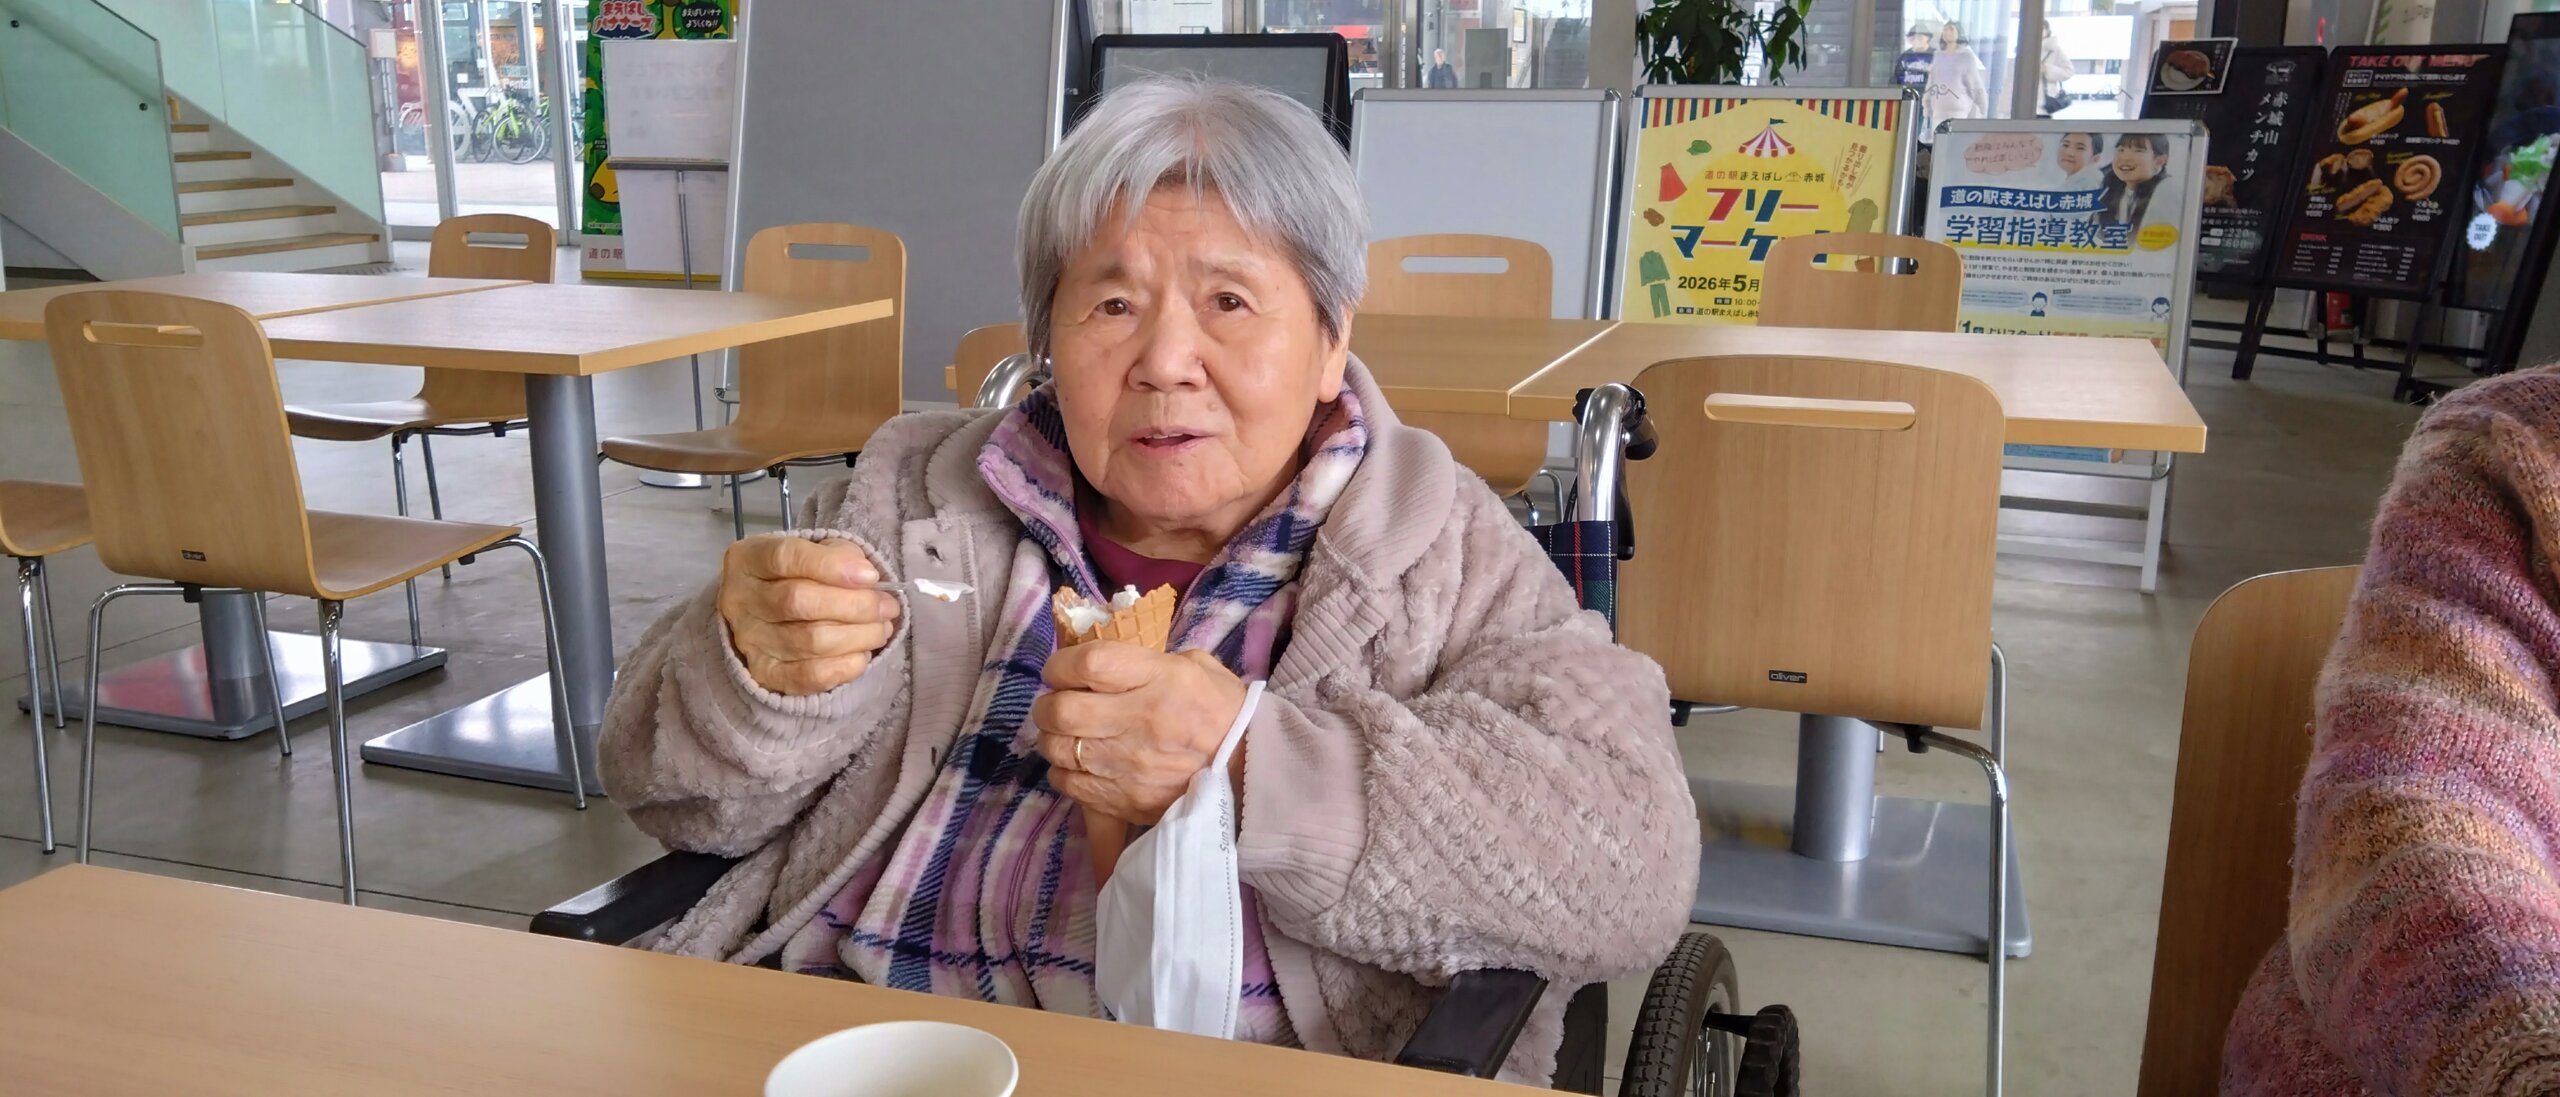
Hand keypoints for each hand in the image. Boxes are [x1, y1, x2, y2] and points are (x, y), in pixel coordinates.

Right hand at [717, 536, 899, 695]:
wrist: (769, 616)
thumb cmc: (799, 576)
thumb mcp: (816, 551)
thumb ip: (840, 556)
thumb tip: (867, 579)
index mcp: (748, 559)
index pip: (786, 558)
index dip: (831, 566)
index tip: (871, 576)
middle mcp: (740, 600)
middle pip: (799, 602)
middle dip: (855, 606)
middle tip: (887, 607)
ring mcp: (749, 641)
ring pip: (810, 641)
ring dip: (858, 636)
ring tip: (881, 629)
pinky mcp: (764, 674)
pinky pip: (809, 676)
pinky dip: (845, 666)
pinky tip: (862, 654)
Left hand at [1033, 643, 1248, 828]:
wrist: (1249, 773)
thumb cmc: (1222, 712)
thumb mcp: (1197, 667)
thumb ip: (1147, 661)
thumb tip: (1104, 665)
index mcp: (1160, 680)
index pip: (1089, 664)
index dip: (1062, 665)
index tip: (1060, 670)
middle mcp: (1139, 722)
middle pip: (1062, 710)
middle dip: (1047, 704)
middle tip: (1054, 703)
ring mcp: (1129, 765)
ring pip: (1058, 749)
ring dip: (1052, 738)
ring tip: (1065, 734)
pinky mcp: (1123, 799)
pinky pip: (1069, 784)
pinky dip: (1064, 770)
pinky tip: (1078, 763)